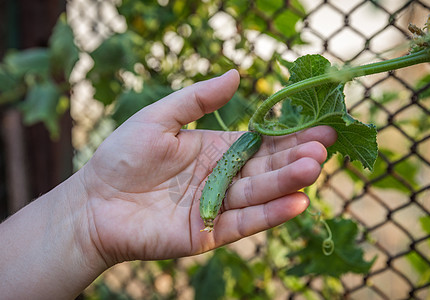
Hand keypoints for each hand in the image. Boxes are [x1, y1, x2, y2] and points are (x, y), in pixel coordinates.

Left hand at [79, 70, 336, 265]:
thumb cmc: (123, 156)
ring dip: (288, 182)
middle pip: (267, 167)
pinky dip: (270, 214)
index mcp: (217, 150)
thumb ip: (198, 98)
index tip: (320, 125)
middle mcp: (224, 178)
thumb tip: (237, 74)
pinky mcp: (209, 233)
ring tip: (314, 168)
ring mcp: (218, 207)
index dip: (289, 135)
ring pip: (259, 193)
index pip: (261, 142)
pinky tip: (296, 203)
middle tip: (325, 145)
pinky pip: (243, 223)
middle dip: (296, 156)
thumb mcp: (160, 117)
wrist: (94, 203)